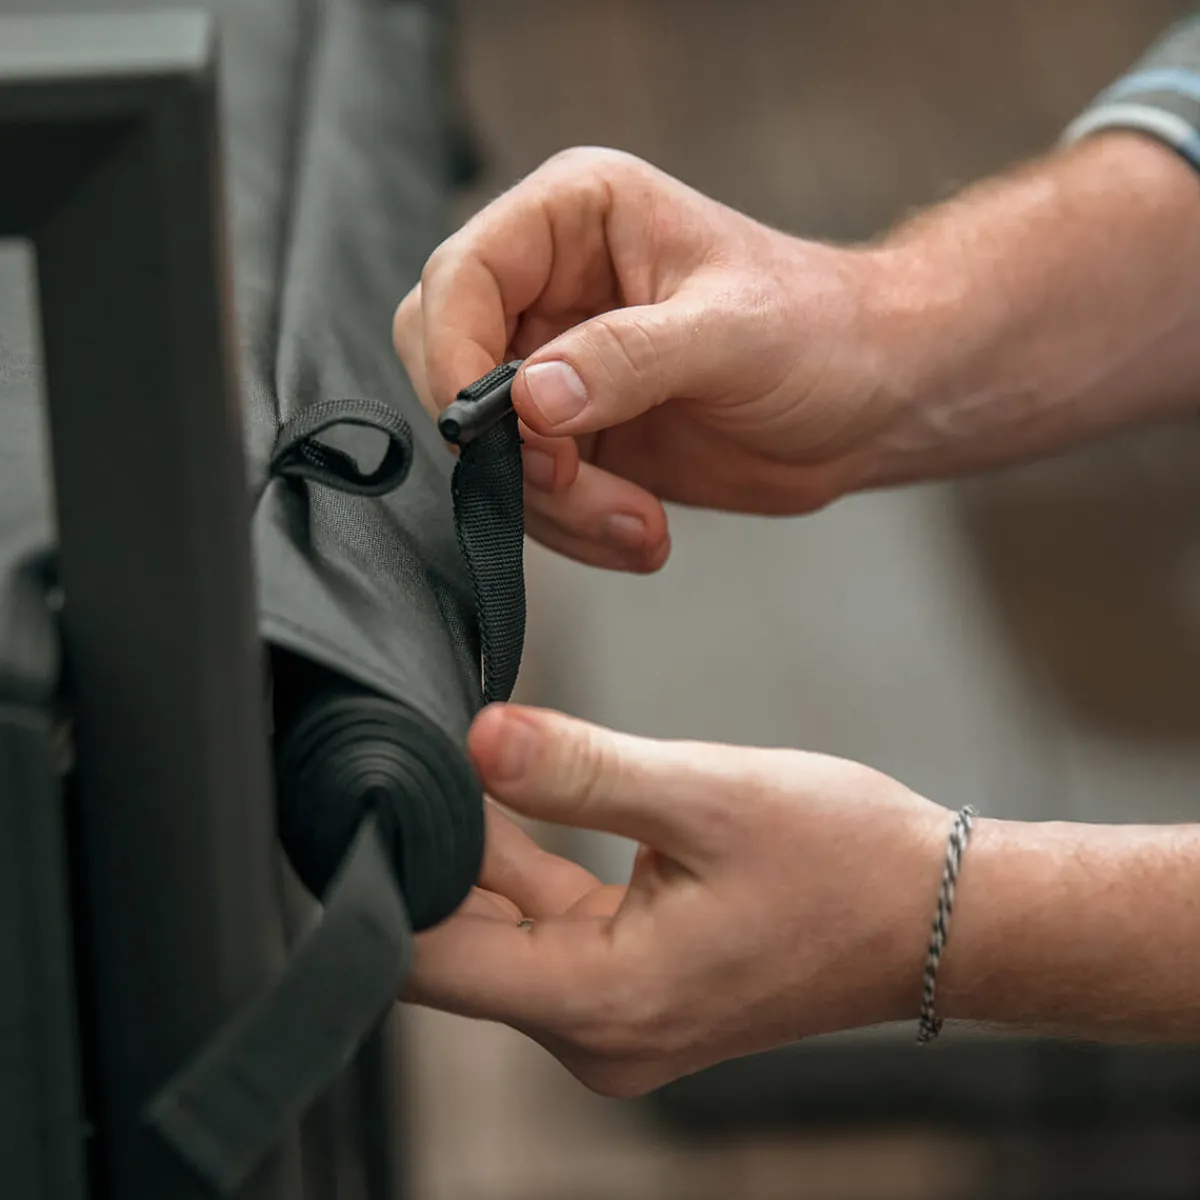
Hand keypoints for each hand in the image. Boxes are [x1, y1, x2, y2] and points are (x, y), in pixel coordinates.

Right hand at [393, 148, 911, 572]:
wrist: (872, 399)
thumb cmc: (823, 331)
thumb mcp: (735, 333)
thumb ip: (629, 359)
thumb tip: (528, 401)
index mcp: (576, 220)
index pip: (462, 277)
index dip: (453, 357)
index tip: (487, 433)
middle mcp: (553, 288)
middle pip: (454, 366)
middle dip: (506, 445)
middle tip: (571, 481)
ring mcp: (561, 367)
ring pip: (491, 448)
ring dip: (552, 505)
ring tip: (640, 525)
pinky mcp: (579, 436)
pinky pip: (534, 494)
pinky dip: (575, 529)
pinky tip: (644, 534)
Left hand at [407, 703, 951, 1096]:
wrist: (936, 915)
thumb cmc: (844, 861)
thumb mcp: (705, 795)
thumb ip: (580, 771)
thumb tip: (477, 737)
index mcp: (601, 998)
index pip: (426, 961)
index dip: (385, 876)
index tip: (368, 796)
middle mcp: (594, 1032)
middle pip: (455, 951)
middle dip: (427, 858)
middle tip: (411, 757)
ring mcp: (614, 1019)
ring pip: (499, 938)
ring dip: (478, 860)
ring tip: (462, 765)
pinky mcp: (634, 993)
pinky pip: (547, 934)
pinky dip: (525, 874)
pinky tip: (517, 801)